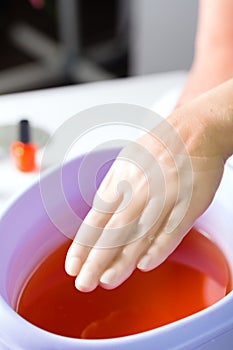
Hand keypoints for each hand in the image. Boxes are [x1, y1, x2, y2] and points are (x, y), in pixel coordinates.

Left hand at [65, 97, 224, 291]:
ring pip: (139, 235)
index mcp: (121, 181)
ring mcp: (162, 198)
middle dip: (96, 260)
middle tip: (83, 283)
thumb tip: (99, 213)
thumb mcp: (125, 161)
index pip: (96, 219)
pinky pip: (171, 230)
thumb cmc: (159, 147)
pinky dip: (158, 248)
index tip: (73, 265)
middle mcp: (138, 191)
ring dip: (122, 260)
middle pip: (113, 231)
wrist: (194, 131)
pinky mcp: (186, 204)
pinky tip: (144, 265)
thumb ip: (113, 188)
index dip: (83, 244)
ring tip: (107, 281)